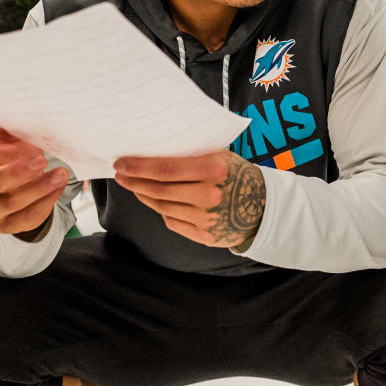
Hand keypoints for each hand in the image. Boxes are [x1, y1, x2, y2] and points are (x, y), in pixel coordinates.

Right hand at [0, 126, 66, 235]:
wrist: (21, 184)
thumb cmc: (9, 158)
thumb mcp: (6, 140)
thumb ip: (6, 129)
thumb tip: (14, 116)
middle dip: (15, 174)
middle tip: (40, 160)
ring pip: (11, 204)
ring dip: (38, 187)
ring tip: (59, 173)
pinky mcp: (10, 226)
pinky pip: (27, 218)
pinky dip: (45, 202)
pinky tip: (57, 187)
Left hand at [114, 150, 264, 248]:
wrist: (264, 206)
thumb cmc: (236, 174)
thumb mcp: (220, 156)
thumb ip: (191, 154)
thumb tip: (150, 149)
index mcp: (214, 169)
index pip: (165, 169)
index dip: (138, 167)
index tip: (121, 163)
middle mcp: (210, 195)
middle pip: (159, 190)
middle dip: (134, 181)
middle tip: (121, 174)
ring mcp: (207, 219)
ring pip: (162, 207)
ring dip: (144, 195)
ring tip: (134, 186)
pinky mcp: (206, 236)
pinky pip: (173, 221)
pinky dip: (160, 210)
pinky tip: (154, 200)